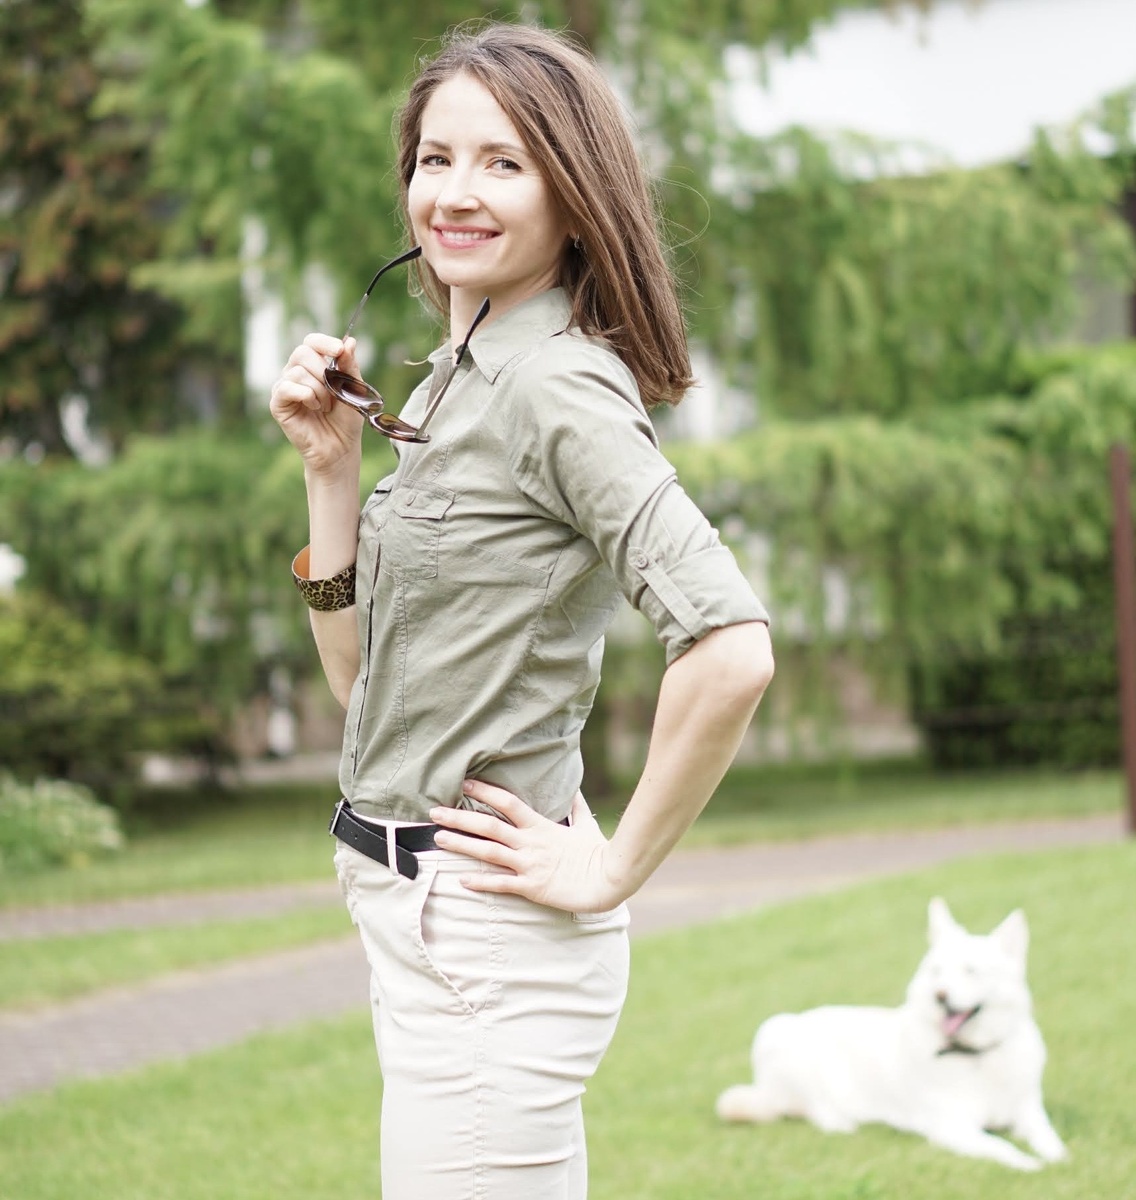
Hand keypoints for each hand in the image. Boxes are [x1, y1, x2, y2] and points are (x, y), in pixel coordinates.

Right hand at [269, 333, 364, 474]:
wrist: (341, 448)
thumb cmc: (346, 419)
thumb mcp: (353, 389)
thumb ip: (349, 366)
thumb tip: (349, 341)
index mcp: (314, 365)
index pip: (311, 342)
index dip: (324, 342)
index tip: (339, 350)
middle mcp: (295, 372)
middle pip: (302, 352)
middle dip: (324, 372)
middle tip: (334, 393)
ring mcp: (284, 387)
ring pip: (298, 371)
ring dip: (319, 390)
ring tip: (325, 407)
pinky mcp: (277, 403)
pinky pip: (286, 387)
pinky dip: (305, 395)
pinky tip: (314, 408)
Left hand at [430, 781, 623, 913]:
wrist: (609, 879)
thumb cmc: (598, 852)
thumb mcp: (585, 825)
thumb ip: (575, 807)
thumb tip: (572, 789)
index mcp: (541, 826)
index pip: (508, 803)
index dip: (485, 792)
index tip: (464, 785)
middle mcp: (530, 843)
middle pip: (489, 826)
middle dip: (460, 818)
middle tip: (435, 813)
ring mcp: (529, 865)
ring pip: (489, 852)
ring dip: (462, 845)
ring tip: (439, 839)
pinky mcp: (532, 887)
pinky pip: (501, 884)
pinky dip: (481, 882)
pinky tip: (462, 880)